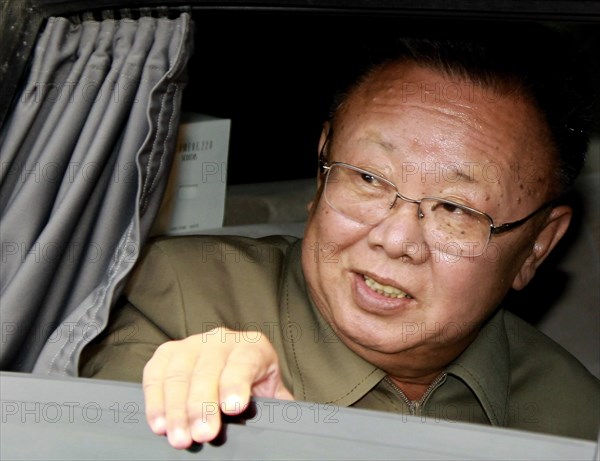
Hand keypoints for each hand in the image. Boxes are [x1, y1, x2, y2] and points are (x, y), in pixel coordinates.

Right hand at [142, 327, 293, 448]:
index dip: (236, 383)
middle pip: (208, 370)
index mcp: (253, 346)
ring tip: (179, 437)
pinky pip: (156, 374)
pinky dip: (156, 400)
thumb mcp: (271, 395)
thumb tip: (290, 426)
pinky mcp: (168, 353)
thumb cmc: (254, 387)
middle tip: (203, 433)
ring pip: (180, 373)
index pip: (244, 362)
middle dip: (202, 405)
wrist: (234, 375)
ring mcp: (192, 344)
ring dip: (176, 409)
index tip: (233, 406)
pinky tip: (159, 423)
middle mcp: (222, 339)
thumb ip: (278, 407)